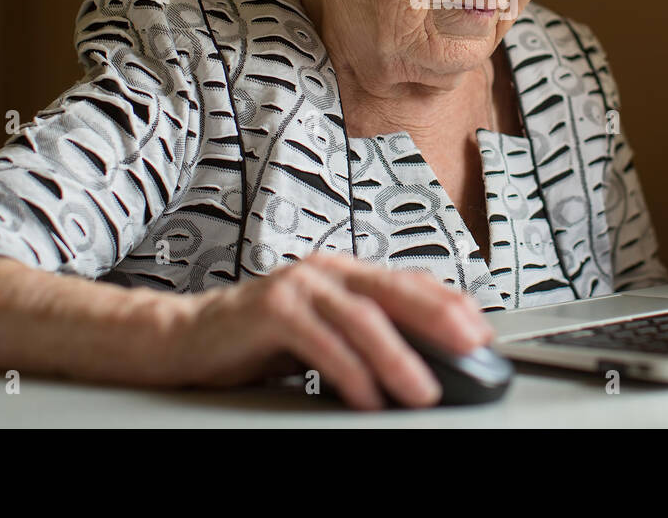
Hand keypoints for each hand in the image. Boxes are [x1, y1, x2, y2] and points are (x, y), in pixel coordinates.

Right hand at [170, 252, 493, 409]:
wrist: (186, 337)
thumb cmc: (257, 338)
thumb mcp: (323, 333)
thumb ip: (364, 338)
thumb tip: (422, 363)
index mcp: (344, 274)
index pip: (409, 282)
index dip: (449, 304)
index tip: (481, 331)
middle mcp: (326, 271)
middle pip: (395, 291)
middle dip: (439, 319)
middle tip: (472, 347)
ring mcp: (298, 286)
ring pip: (362, 318)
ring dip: (398, 357)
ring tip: (423, 390)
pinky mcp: (271, 309)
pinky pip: (321, 342)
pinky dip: (348, 371)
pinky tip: (366, 396)